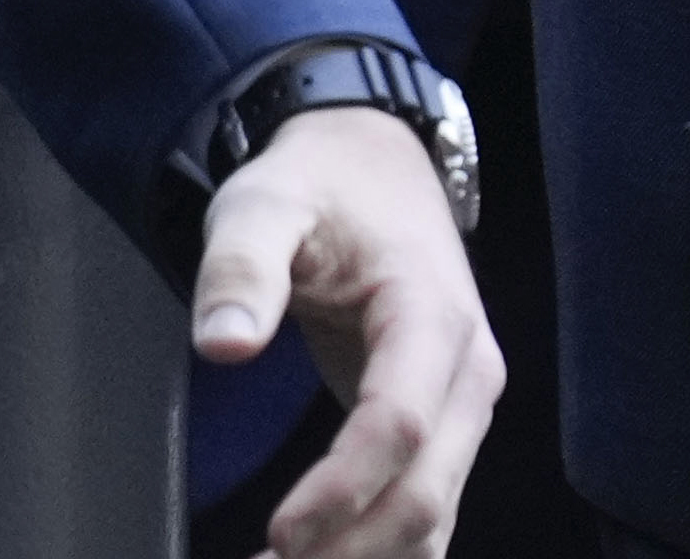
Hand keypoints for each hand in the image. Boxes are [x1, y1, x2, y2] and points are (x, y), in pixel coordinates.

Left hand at [188, 102, 503, 558]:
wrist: (375, 169)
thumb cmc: (322, 187)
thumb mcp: (264, 201)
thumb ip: (242, 267)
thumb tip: (223, 344)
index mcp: (432, 313)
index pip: (400, 423)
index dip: (342, 490)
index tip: (278, 534)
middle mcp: (466, 370)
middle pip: (425, 492)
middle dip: (348, 549)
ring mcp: (461, 406)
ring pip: (430, 518)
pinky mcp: (441, 429)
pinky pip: (422, 511)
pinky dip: (374, 553)